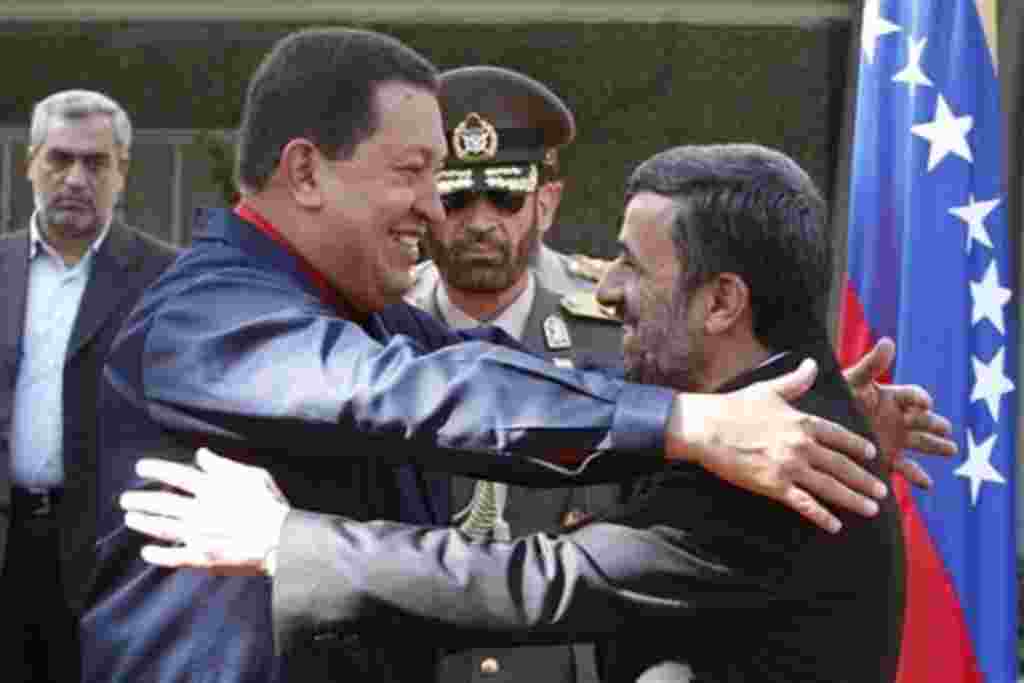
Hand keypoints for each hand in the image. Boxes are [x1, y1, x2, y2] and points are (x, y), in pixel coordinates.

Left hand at [120, 447, 289, 575]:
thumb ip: (223, 466)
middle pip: (162, 502)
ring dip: (143, 522)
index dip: (156, 469)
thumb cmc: (269, 505)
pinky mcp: (202, 557)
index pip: (176, 475)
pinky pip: (174, 556)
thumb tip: (201, 454)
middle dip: (141, 499)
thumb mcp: (253, 475)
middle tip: (124, 498)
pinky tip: (146, 552)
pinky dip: (158, 555)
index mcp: (212, 489)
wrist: (281, 540)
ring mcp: (199, 535)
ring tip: (129, 518)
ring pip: (162, 527)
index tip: (139, 467)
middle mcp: (200, 510)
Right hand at [667, 358, 883, 533]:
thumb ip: (796, 380)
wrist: (706, 427)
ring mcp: (790, 467)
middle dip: (865, 480)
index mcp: (803, 421)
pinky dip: (822, 516)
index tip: (872, 454)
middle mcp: (802, 445)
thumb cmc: (734, 407)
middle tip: (883, 491)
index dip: (858, 446)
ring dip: (854, 500)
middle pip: (842, 465)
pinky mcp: (774, 485)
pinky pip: (804, 504)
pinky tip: (835, 526)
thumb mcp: (769, 389)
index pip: (840, 435)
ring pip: (830, 487)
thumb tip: (813, 363)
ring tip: (872, 509)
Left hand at [843, 337, 955, 488]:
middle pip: (924, 420)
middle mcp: (897, 418)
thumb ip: (871, 365)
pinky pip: (907, 468)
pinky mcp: (888, 459)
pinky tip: (928, 483)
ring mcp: (895, 439)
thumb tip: (888, 342)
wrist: (819, 429)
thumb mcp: (852, 382)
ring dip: (937, 446)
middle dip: (935, 424)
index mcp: (891, 397)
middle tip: (946, 428)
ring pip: (923, 443)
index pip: (913, 396)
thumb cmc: (835, 399)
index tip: (924, 404)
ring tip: (952, 449)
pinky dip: (918, 476)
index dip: (920, 398)